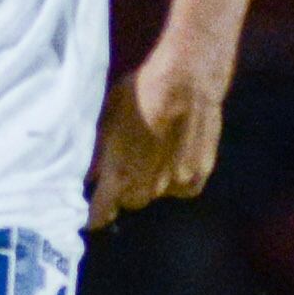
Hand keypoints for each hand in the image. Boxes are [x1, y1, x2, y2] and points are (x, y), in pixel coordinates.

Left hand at [87, 44, 227, 228]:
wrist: (187, 78)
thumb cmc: (140, 91)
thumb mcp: (108, 117)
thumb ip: (100, 153)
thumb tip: (92, 176)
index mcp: (118, 175)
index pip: (101, 214)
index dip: (94, 216)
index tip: (92, 215)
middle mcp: (147, 187)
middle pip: (131, 202)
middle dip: (124, 191)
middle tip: (127, 169)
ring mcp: (177, 183)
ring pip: (158, 194)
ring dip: (152, 183)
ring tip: (154, 157)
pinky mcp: (201, 174)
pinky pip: (185, 188)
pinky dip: (178, 180)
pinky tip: (176, 160)